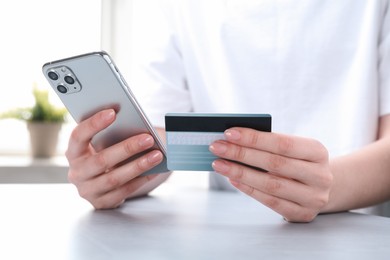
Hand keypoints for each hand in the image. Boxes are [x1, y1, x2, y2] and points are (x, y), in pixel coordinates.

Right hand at [66, 109, 163, 208]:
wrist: (100, 183)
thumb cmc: (105, 154)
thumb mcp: (101, 144)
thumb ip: (110, 134)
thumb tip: (136, 124)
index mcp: (73, 152)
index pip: (78, 136)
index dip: (94, 124)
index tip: (113, 112)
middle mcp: (77, 173)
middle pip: (101, 160)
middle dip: (127, 148)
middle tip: (148, 138)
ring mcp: (88, 190)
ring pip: (114, 178)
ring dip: (138, 166)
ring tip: (157, 155)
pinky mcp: (101, 203)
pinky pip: (123, 192)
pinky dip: (141, 180)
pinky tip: (155, 171)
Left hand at [209, 127, 332, 222]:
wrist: (321, 187)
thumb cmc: (298, 162)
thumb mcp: (294, 149)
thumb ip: (269, 144)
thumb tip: (233, 140)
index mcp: (318, 151)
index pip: (282, 143)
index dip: (254, 138)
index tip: (228, 133)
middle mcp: (320, 175)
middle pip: (274, 164)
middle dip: (241, 154)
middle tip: (217, 147)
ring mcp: (313, 197)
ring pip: (270, 184)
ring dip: (240, 173)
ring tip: (219, 164)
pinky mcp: (302, 214)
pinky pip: (270, 202)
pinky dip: (249, 189)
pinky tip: (233, 179)